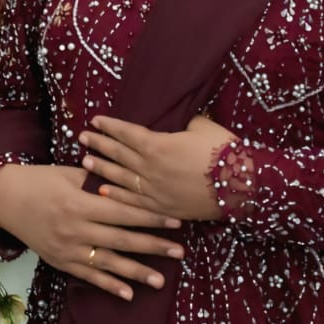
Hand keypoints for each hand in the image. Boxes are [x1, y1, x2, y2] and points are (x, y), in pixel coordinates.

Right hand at [0, 163, 184, 300]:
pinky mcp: (61, 262)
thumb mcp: (69, 173)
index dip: (151, 217)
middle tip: (179, 251)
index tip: (175, 220)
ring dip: (137, 272)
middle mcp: (77, 230)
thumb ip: (97, 181)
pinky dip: (109, 285)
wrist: (6, 198)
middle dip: (153, 246)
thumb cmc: (41, 179)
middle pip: (122, 240)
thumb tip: (126, 181)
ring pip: (109, 264)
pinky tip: (128, 294)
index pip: (124, 212)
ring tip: (161, 281)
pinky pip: (88, 276)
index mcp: (82, 204)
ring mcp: (69, 249)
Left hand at [79, 114, 234, 221]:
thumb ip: (181, 123)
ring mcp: (155, 190)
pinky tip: (103, 191)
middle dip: (99, 145)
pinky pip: (133, 201)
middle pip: (119, 154)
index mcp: (158, 144)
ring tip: (85, 161)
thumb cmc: (223, 151)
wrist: (240, 186)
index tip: (96, 120)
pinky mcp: (162, 206)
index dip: (110, 126)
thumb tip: (174, 117)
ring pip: (121, 178)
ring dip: (102, 168)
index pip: (127, 133)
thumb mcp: (201, 126)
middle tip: (82, 138)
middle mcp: (151, 168)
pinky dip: (116, 195)